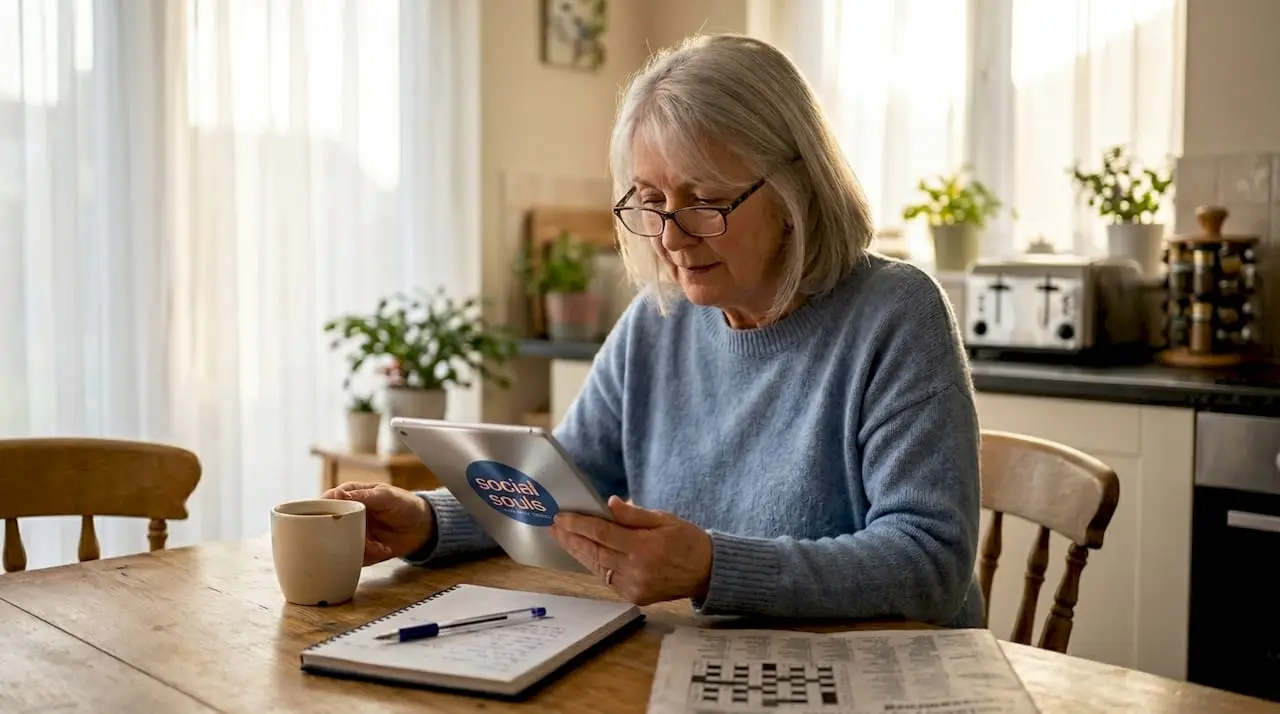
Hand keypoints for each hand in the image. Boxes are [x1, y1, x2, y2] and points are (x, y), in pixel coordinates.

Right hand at [321, 482, 434, 565]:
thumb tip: (337, 494)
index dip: (322, 511)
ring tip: (377, 545)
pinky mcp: (359, 549)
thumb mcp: (386, 496)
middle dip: (339, 535)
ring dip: (358, 547)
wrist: (421, 527)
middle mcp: (346, 515)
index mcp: (350, 496)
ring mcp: (351, 533)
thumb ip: (363, 496)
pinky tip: (382, 549)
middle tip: (360, 537)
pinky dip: (367, 555)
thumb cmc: (404, 504)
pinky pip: (352, 557)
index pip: (326, 502)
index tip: (329, 519)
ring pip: (339, 544)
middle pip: (327, 527)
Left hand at [550, 495, 712, 605]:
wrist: (708, 571)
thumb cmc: (687, 540)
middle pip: (593, 551)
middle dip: (571, 538)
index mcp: (643, 547)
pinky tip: (585, 554)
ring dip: (578, 552)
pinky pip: (608, 579)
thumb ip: (634, 515)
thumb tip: (609, 504)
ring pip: (597, 567)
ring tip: (563, 539)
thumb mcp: (664, 519)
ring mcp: (634, 586)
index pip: (601, 533)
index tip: (560, 517)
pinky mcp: (634, 596)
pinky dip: (595, 566)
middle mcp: (635, 569)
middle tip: (553, 527)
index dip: (578, 524)